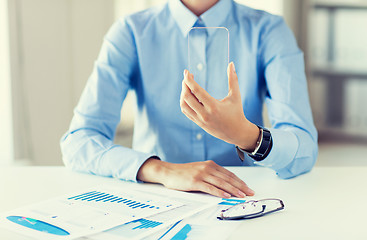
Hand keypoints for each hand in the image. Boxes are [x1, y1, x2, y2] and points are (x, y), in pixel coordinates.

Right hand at [137, 158, 254, 197]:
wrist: (169, 171)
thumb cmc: (184, 173)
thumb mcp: (200, 170)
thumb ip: (212, 174)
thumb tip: (225, 184)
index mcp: (210, 165)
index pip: (229, 174)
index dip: (239, 181)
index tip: (247, 187)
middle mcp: (208, 168)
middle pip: (227, 178)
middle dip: (240, 186)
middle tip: (249, 192)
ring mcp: (201, 174)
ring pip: (221, 183)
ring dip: (233, 190)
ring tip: (241, 195)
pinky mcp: (195, 181)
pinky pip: (210, 188)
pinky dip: (219, 192)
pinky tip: (226, 195)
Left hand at [180, 62, 258, 150]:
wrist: (236, 133)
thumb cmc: (237, 112)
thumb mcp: (235, 96)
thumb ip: (233, 79)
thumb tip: (231, 63)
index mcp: (213, 106)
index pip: (196, 91)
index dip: (189, 80)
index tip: (187, 71)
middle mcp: (205, 114)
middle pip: (187, 97)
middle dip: (185, 85)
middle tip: (187, 77)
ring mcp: (200, 120)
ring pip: (184, 105)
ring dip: (183, 94)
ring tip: (187, 86)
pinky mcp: (198, 123)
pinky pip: (186, 111)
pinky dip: (184, 102)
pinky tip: (187, 95)